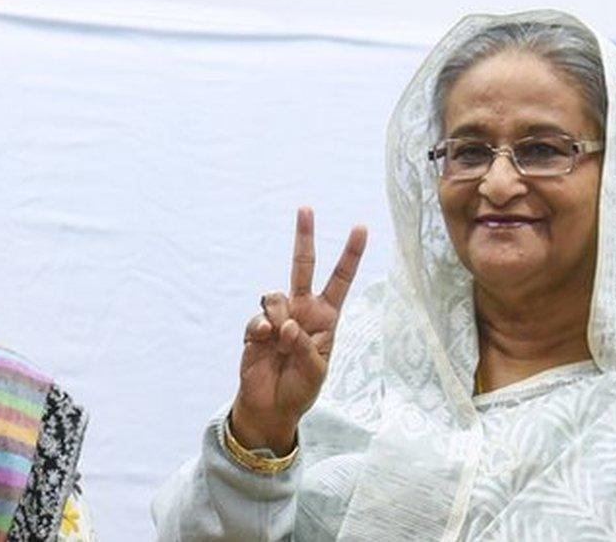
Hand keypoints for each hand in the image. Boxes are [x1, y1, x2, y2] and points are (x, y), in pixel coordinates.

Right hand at [230, 207, 366, 454]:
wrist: (272, 407)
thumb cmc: (301, 388)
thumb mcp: (316, 370)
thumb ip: (305, 345)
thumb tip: (286, 323)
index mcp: (326, 317)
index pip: (340, 280)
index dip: (350, 255)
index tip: (361, 228)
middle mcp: (302, 310)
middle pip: (303, 267)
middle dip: (304, 237)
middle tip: (305, 208)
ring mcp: (277, 316)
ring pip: (275, 294)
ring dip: (278, 315)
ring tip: (280, 341)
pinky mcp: (255, 327)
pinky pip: (258, 316)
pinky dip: (262, 328)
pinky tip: (264, 342)